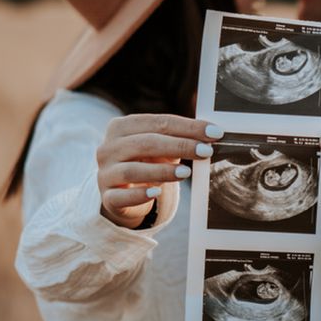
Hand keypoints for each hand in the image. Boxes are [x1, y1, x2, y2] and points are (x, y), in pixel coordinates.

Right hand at [96, 114, 222, 228]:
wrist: (122, 191)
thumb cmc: (145, 161)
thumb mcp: (160, 146)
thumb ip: (179, 138)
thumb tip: (212, 134)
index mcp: (121, 127)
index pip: (158, 122)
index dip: (188, 127)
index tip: (214, 133)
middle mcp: (108, 148)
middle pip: (145, 143)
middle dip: (179, 146)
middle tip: (206, 151)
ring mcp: (105, 173)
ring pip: (132, 170)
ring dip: (162, 171)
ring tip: (186, 173)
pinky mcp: (107, 197)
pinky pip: (120, 196)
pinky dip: (139, 195)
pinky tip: (156, 193)